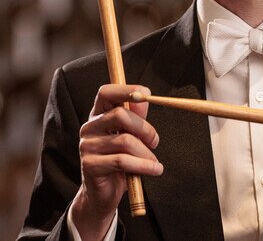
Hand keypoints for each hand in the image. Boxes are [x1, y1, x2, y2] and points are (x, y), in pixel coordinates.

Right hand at [71, 84, 162, 240]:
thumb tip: (146, 97)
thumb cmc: (120, 160)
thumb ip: (137, 115)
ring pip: (125, 141)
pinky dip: (143, 165)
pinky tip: (154, 169)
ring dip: (146, 153)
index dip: (126, 89)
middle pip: (120, 115)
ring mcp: (87, 146)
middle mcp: (89, 127)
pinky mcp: (90, 165)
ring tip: (154, 162)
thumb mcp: (131, 135)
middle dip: (145, 128)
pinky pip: (122, 161)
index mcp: (99, 115)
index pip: (106, 92)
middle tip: (155, 141)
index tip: (146, 94)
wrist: (103, 194)